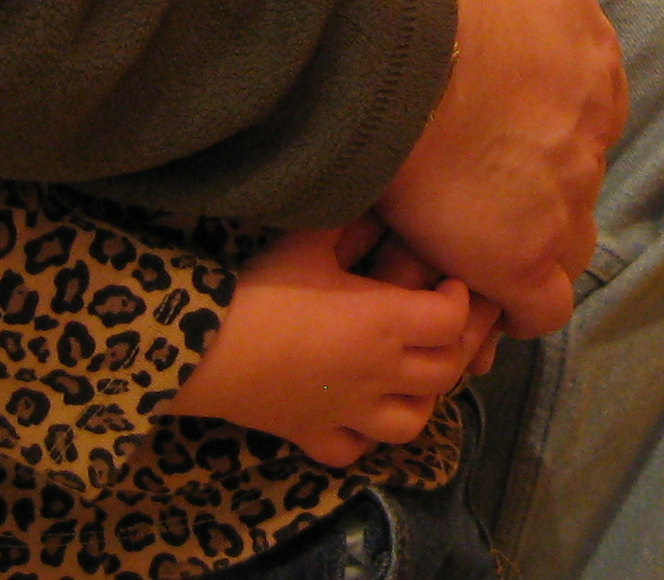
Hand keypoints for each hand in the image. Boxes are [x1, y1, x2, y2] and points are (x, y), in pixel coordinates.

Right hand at [163, 220, 487, 465]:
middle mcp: (378, 373)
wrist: (203, 348)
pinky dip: (364, 437)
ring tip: (412, 374)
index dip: (460, 300)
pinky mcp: (312, 434)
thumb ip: (353, 226)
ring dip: (422, 400)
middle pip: (446, 373)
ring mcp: (347, 411)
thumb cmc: (262, 290)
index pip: (451, 320)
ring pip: (412, 422)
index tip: (447, 282)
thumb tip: (381, 212)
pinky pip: (352, 451)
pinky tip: (358, 415)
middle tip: (446, 325)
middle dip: (458, 347)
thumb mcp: (310, 242)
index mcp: (384, 322)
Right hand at [381, 0, 625, 337]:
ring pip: (563, 237)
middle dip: (530, 181)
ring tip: (460, 246)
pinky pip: (537, 305)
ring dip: (520, 244)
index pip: (576, 99)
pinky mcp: (528, 255)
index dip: (529, 120)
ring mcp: (568, 190)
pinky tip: (466, 291)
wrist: (412, 35)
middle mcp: (594, 119)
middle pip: (572, 168)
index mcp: (589, 48)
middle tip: (465, 186)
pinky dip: (508, 305)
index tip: (481, 127)